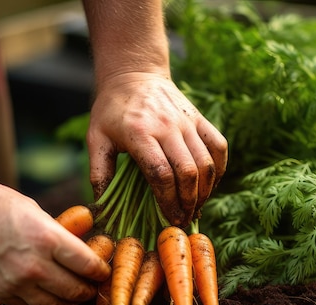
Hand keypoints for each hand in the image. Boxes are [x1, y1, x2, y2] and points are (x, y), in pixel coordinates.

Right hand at [0, 177, 110, 304]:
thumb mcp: (35, 210)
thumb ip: (59, 232)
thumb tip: (84, 242)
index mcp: (49, 239)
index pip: (88, 266)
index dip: (101, 271)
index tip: (103, 271)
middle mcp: (35, 266)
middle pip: (76, 291)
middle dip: (89, 290)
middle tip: (93, 286)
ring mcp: (16, 284)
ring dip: (69, 302)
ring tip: (74, 294)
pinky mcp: (0, 294)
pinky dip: (43, 302)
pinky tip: (46, 293)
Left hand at [86, 72, 227, 226]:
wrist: (134, 74)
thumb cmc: (112, 110)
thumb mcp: (96, 138)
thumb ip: (99, 172)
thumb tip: (101, 208)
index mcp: (140, 133)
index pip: (161, 174)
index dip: (168, 201)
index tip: (169, 219)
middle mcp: (167, 126)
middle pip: (188, 172)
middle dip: (189, 201)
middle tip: (184, 218)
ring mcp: (187, 121)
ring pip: (206, 162)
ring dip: (205, 190)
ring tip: (197, 207)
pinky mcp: (200, 118)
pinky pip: (218, 146)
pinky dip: (219, 169)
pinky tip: (209, 185)